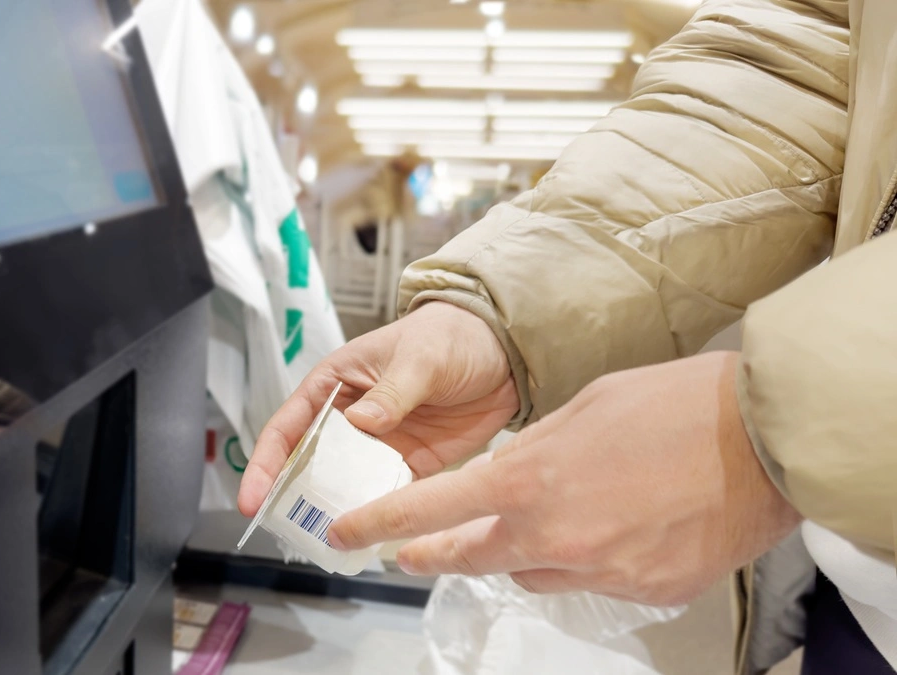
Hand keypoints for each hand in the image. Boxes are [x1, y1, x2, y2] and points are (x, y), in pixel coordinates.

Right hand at [238, 301, 518, 517]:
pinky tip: (372, 535)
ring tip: (327, 542)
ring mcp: (379, 445)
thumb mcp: (419, 357)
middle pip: (308, 465)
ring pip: (345, 486)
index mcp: (335, 385)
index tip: (253, 499)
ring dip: (335, 511)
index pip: (287, 427)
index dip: (266, 464)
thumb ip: (392, 391)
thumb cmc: (449, 335)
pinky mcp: (412, 463)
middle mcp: (349, 419)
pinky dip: (379, 514)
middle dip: (294, 498)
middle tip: (287, 532)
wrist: (504, 350)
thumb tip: (363, 423)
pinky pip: (387, 494)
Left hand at [327, 351, 801, 606]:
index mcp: (529, 479)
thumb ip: (532, 448)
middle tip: (411, 552)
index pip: (430, 511)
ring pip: (533, 571)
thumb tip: (509, 472)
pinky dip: (589, 556)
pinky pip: (592, 579)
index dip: (380, 524)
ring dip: (525, 548)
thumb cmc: (680, 407)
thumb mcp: (583, 408)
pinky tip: (618, 523)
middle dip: (435, 553)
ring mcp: (600, 571)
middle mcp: (555, 534)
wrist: (766, 438)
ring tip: (557, 510)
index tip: (348, 533)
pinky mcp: (643, 591)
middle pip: (471, 557)